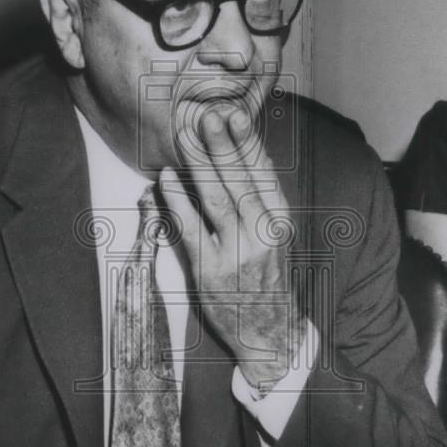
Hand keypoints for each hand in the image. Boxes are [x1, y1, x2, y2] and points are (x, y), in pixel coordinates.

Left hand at [163, 102, 305, 390]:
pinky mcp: (209, 271)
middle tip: (207, 116)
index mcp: (280, 221)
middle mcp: (262, 234)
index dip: (247, 142)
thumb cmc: (267, 278)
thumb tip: (233, 156)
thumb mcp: (273, 236)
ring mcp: (236, 253)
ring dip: (199, 165)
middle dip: (222, 145)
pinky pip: (189, 229)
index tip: (234, 115)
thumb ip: (256, 201)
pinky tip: (166, 179)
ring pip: (215, 199)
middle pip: (239, 181)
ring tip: (186, 137)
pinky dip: (176, 201)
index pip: (263, 174)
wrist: (269, 332)